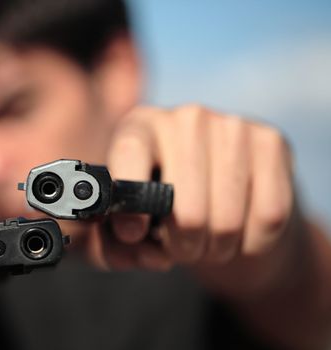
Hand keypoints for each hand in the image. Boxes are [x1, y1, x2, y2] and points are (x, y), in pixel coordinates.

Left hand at [87, 105, 294, 293]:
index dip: (130, 204)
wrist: (222, 191)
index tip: (133, 234)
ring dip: (216, 250)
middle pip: (188, 210)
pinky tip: (240, 234)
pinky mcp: (272, 141)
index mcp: (139, 127)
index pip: (129, 154)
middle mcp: (186, 118)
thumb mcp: (130, 223)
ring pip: (228, 221)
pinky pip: (268, 217)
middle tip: (180, 248)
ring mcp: (232, 125)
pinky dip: (252, 244)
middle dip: (183, 247)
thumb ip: (117, 242)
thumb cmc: (164, 209)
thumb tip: (140, 246)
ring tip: (207, 243)